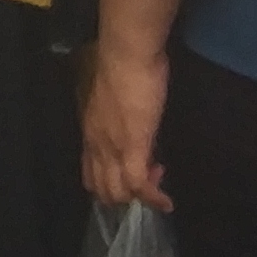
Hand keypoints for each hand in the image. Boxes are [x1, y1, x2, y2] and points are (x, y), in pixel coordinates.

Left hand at [81, 39, 169, 211]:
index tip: (132, 168)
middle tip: (147, 177)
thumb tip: (124, 113)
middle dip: (123, 193)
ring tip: (157, 186)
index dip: (109, 179)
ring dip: (137, 197)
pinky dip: (153, 198)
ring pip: (117, 192)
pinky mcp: (133, 147)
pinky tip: (166, 202)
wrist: (126, 54)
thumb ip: (113, 109)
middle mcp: (96, 144)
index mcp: (90, 131)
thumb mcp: (109, 92)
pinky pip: (139, 185)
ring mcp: (112, 148)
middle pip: (100, 188)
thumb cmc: (120, 63)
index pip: (90, 171)